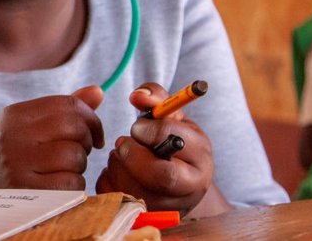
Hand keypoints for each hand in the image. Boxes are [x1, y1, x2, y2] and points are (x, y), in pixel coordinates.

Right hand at [0, 86, 103, 189]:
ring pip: (75, 156)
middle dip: (86, 142)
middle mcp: (13, 135)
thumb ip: (61, 111)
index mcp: (14, 115)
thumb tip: (98, 91)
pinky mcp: (27, 192)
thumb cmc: (11, 161)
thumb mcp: (25, 130)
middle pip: (74, 127)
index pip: (67, 104)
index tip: (94, 135)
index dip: (91, 119)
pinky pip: (72, 184)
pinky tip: (59, 189)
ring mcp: (18, 164)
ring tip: (63, 171)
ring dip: (79, 167)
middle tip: (80, 153)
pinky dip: (74, 188)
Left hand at [96, 83, 213, 214]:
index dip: (148, 129)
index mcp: (201, 157)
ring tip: (124, 156)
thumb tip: (138, 96)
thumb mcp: (173, 118)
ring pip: (134, 187)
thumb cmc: (174, 143)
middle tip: (124, 143)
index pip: (172, 141)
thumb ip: (158, 100)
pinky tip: (119, 172)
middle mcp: (192, 187)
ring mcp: (170, 207)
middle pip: (159, 175)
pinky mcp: (146, 216)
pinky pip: (116, 197)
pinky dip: (110, 179)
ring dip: (118, 165)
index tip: (137, 126)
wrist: (178, 183)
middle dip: (133, 155)